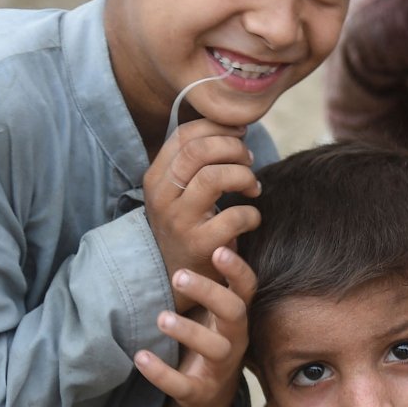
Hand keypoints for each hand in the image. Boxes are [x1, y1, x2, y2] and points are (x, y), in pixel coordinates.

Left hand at [136, 246, 255, 406]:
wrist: (209, 394)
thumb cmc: (209, 338)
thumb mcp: (214, 310)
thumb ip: (214, 279)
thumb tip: (213, 233)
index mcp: (236, 315)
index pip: (247, 287)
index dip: (237, 269)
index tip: (220, 249)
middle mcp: (235, 338)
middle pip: (235, 313)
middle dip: (210, 293)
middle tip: (179, 276)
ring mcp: (220, 367)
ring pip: (215, 349)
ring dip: (189, 332)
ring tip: (161, 318)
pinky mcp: (199, 391)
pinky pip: (182, 384)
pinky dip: (161, 373)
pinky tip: (140, 357)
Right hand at [143, 117, 260, 309]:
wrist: (179, 278)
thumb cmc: (189, 225)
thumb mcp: (181, 191)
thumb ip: (199, 161)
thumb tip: (236, 128)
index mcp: (156, 177)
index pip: (185, 135)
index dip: (219, 129)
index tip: (240, 136)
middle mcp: (161, 196)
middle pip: (199, 151)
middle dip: (234, 149)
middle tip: (248, 161)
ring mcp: (178, 221)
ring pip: (215, 177)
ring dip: (244, 176)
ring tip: (251, 188)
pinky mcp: (199, 245)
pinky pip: (234, 216)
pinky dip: (251, 213)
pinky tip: (251, 218)